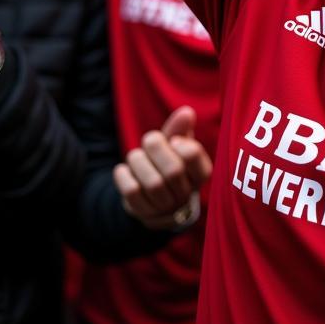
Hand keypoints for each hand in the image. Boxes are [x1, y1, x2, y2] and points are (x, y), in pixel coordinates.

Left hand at [114, 105, 211, 229]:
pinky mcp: (143, 212)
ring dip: (139, 162)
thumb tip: (186, 111)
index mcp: (201, 173)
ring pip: (152, 183)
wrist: (155, 199)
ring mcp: (165, 206)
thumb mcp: (177, 146)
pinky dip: (124, 176)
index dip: (181, 144)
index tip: (173, 140)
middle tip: (150, 140)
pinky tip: (123, 169)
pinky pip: (132, 193)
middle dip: (156, 148)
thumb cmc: (169, 163)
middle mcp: (186, 193)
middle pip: (173, 170)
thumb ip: (181, 129)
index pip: (194, 157)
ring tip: (135, 156)